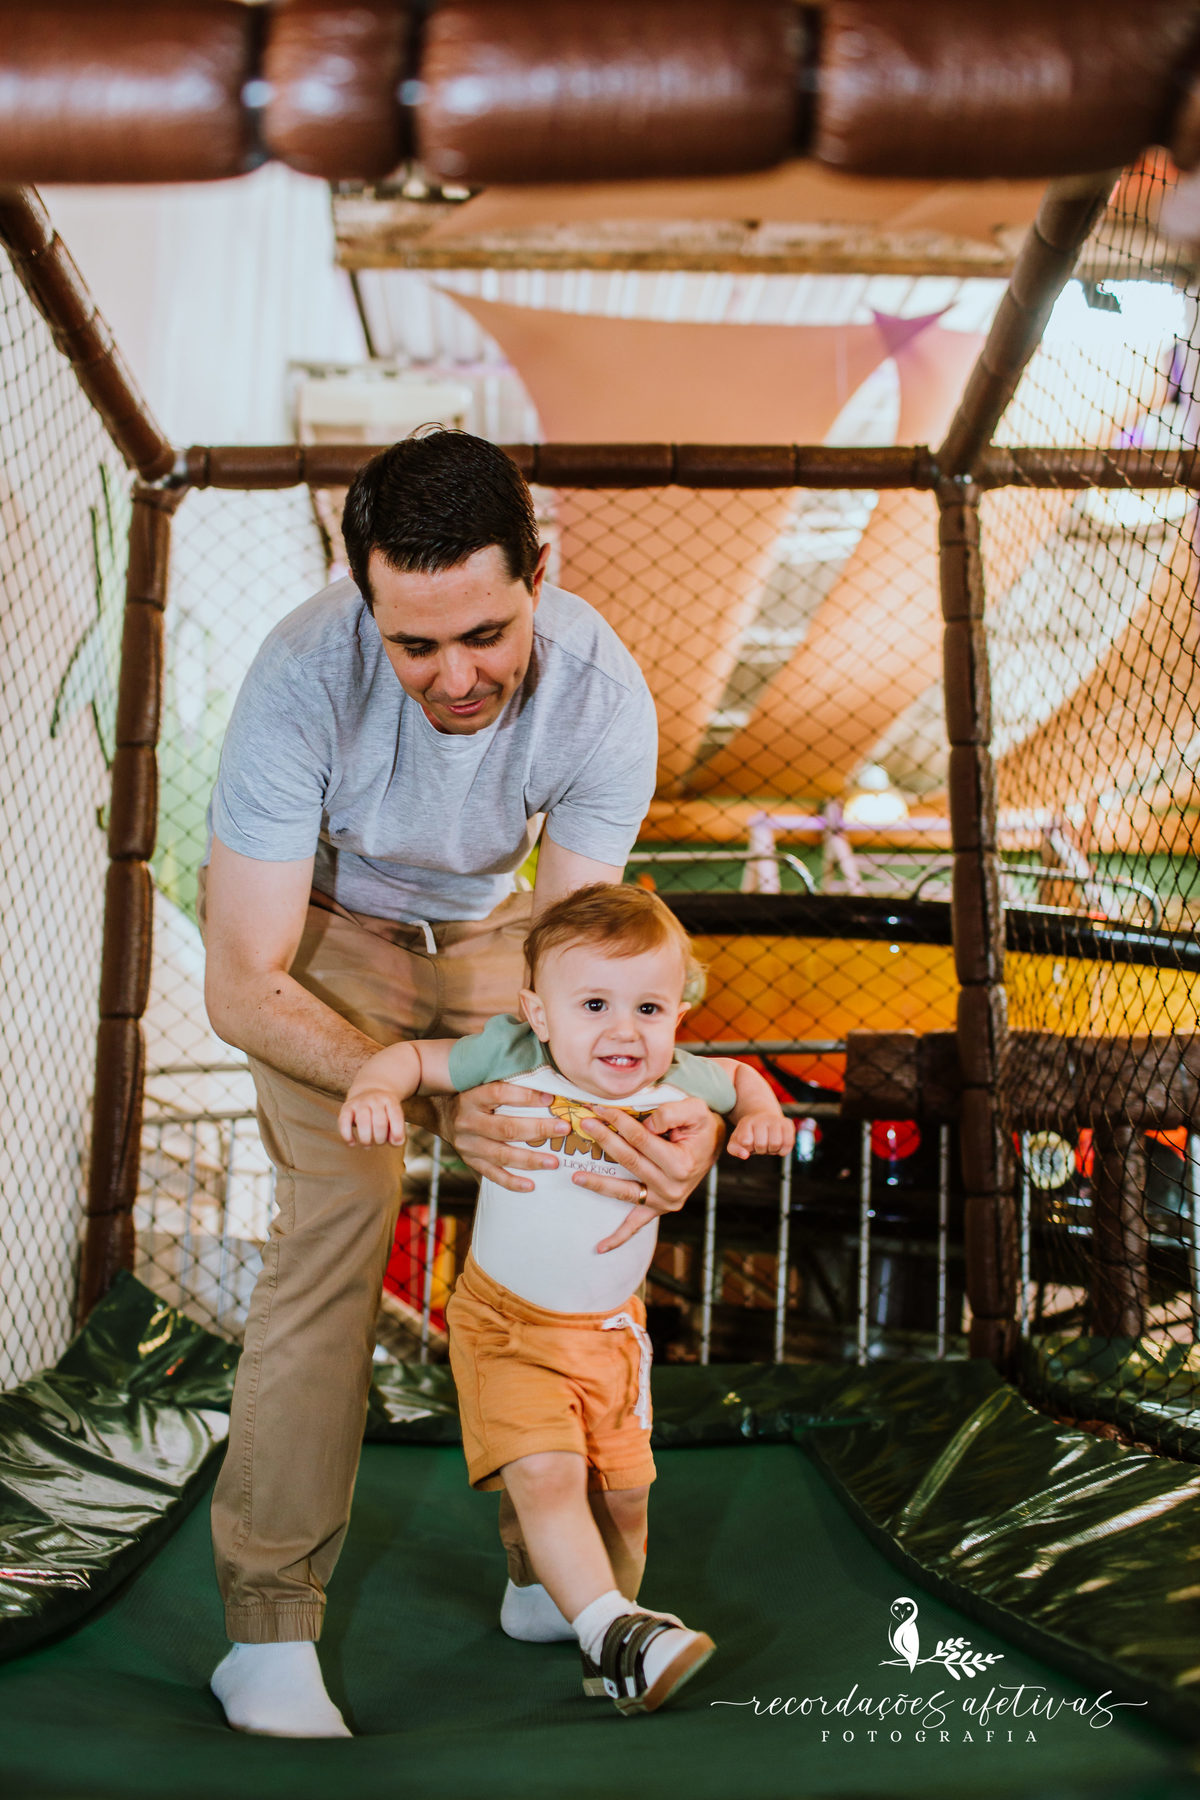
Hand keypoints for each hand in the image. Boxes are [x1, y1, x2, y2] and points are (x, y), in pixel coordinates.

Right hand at [339, 1081, 405, 1147]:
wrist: (369, 1090)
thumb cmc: (384, 1111)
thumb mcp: (395, 1116)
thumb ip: (398, 1131)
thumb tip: (396, 1143)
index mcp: (390, 1100)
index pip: (396, 1116)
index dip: (397, 1132)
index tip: (396, 1142)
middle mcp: (375, 1099)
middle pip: (379, 1122)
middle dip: (380, 1139)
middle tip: (378, 1142)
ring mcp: (360, 1102)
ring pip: (363, 1122)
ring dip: (366, 1140)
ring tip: (367, 1145)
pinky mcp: (346, 1107)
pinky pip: (344, 1122)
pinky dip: (347, 1136)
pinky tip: (352, 1142)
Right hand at [438, 1082, 567, 1192]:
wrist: (441, 1115)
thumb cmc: (472, 1095)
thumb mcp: (480, 1083)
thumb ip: (507, 1083)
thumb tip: (545, 1082)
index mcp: (471, 1098)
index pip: (498, 1094)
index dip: (525, 1096)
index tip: (550, 1098)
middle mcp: (467, 1122)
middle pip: (505, 1128)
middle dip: (538, 1129)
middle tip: (563, 1129)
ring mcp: (468, 1146)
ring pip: (502, 1155)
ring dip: (530, 1160)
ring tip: (554, 1162)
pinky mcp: (471, 1162)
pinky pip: (493, 1175)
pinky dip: (512, 1182)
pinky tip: (531, 1186)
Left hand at [570, 1097, 722, 1252]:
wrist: (712, 1144)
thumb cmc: (700, 1126)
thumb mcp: (695, 1109)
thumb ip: (671, 1113)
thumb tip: (645, 1123)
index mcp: (681, 1164)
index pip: (641, 1139)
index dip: (618, 1122)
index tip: (600, 1109)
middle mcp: (673, 1187)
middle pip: (629, 1162)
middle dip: (604, 1140)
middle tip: (584, 1124)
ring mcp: (665, 1202)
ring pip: (625, 1192)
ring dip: (599, 1184)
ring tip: (576, 1176)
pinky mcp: (658, 1209)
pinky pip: (636, 1225)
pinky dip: (618, 1237)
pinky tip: (599, 1247)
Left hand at [728, 1111, 795, 1158]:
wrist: (763, 1118)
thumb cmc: (749, 1134)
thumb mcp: (736, 1141)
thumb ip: (735, 1150)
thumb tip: (745, 1156)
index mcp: (747, 1122)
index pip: (746, 1141)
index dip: (748, 1147)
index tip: (748, 1143)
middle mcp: (762, 1119)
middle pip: (761, 1145)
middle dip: (760, 1150)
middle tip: (759, 1145)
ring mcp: (776, 1120)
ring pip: (776, 1144)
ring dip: (772, 1150)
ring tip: (768, 1144)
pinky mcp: (788, 1124)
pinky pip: (789, 1143)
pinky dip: (784, 1150)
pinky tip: (778, 1146)